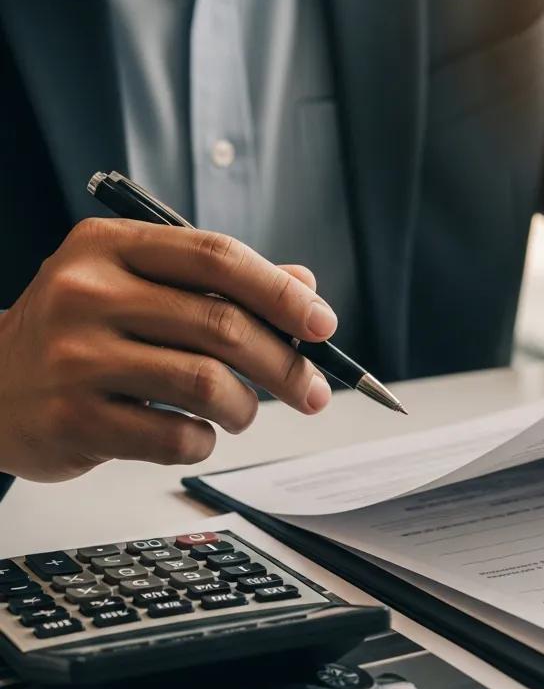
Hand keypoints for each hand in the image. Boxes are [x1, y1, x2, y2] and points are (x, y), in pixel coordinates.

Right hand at [0, 218, 337, 481]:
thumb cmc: (82, 335)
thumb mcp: (138, 288)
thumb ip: (219, 286)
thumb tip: (305, 288)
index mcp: (109, 246)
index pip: (217, 257)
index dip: (281, 293)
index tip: (324, 326)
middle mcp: (87, 293)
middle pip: (224, 326)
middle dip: (287, 367)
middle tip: (313, 393)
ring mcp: (75, 358)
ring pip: (208, 385)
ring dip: (245, 409)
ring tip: (241, 413)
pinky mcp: (74, 420)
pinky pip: (176, 438)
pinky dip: (204, 441)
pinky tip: (193, 434)